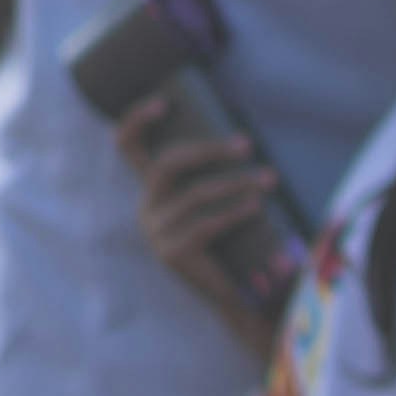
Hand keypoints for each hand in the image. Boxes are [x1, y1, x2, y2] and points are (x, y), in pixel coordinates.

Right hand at [112, 98, 276, 289]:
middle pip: (167, 164)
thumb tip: (239, 136)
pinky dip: (235, 211)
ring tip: (269, 179)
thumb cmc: (233, 237)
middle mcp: (146, 206)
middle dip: (208, 150)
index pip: (127, 146)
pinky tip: (257, 205)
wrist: (236, 294)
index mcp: (152, 189)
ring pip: (195, 194)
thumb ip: (214, 173)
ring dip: (236, 183)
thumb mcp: (216, 201)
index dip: (136, 120)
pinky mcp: (172, 253)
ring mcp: (156, 231)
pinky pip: (206, 224)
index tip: (163, 102)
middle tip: (246, 145)